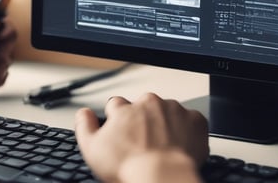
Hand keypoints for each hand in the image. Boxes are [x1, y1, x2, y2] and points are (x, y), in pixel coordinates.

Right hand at [75, 93, 208, 182]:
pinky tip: (180, 146)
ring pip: (167, 112)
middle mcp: (149, 103)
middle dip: (143, 121)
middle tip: (144, 143)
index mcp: (125, 109)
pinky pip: (190, 120)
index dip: (118, 120)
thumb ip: (84, 126)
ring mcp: (174, 109)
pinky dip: (187, 130)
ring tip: (162, 147)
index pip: (117, 105)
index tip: (123, 133)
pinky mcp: (194, 119)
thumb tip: (83, 113)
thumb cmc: (129, 166)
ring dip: (165, 124)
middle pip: (143, 107)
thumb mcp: (92, 149)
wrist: (162, 177)